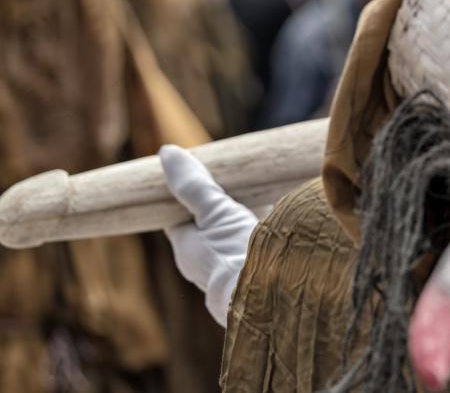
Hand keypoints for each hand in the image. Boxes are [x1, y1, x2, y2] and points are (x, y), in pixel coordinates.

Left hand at [159, 145, 258, 326]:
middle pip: (210, 233)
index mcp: (187, 251)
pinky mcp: (260, 282)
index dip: (190, 201)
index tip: (202, 183)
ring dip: (248, 227)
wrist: (270, 297)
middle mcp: (206, 268)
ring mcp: (233, 277)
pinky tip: (283, 228)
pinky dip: (267, 240)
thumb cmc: (235, 254)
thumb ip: (194, 185)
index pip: (181, 222)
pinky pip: (259, 256)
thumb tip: (167, 152)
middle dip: (222, 214)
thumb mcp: (214, 210)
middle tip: (239, 190)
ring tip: (266, 204)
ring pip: (236, 245)